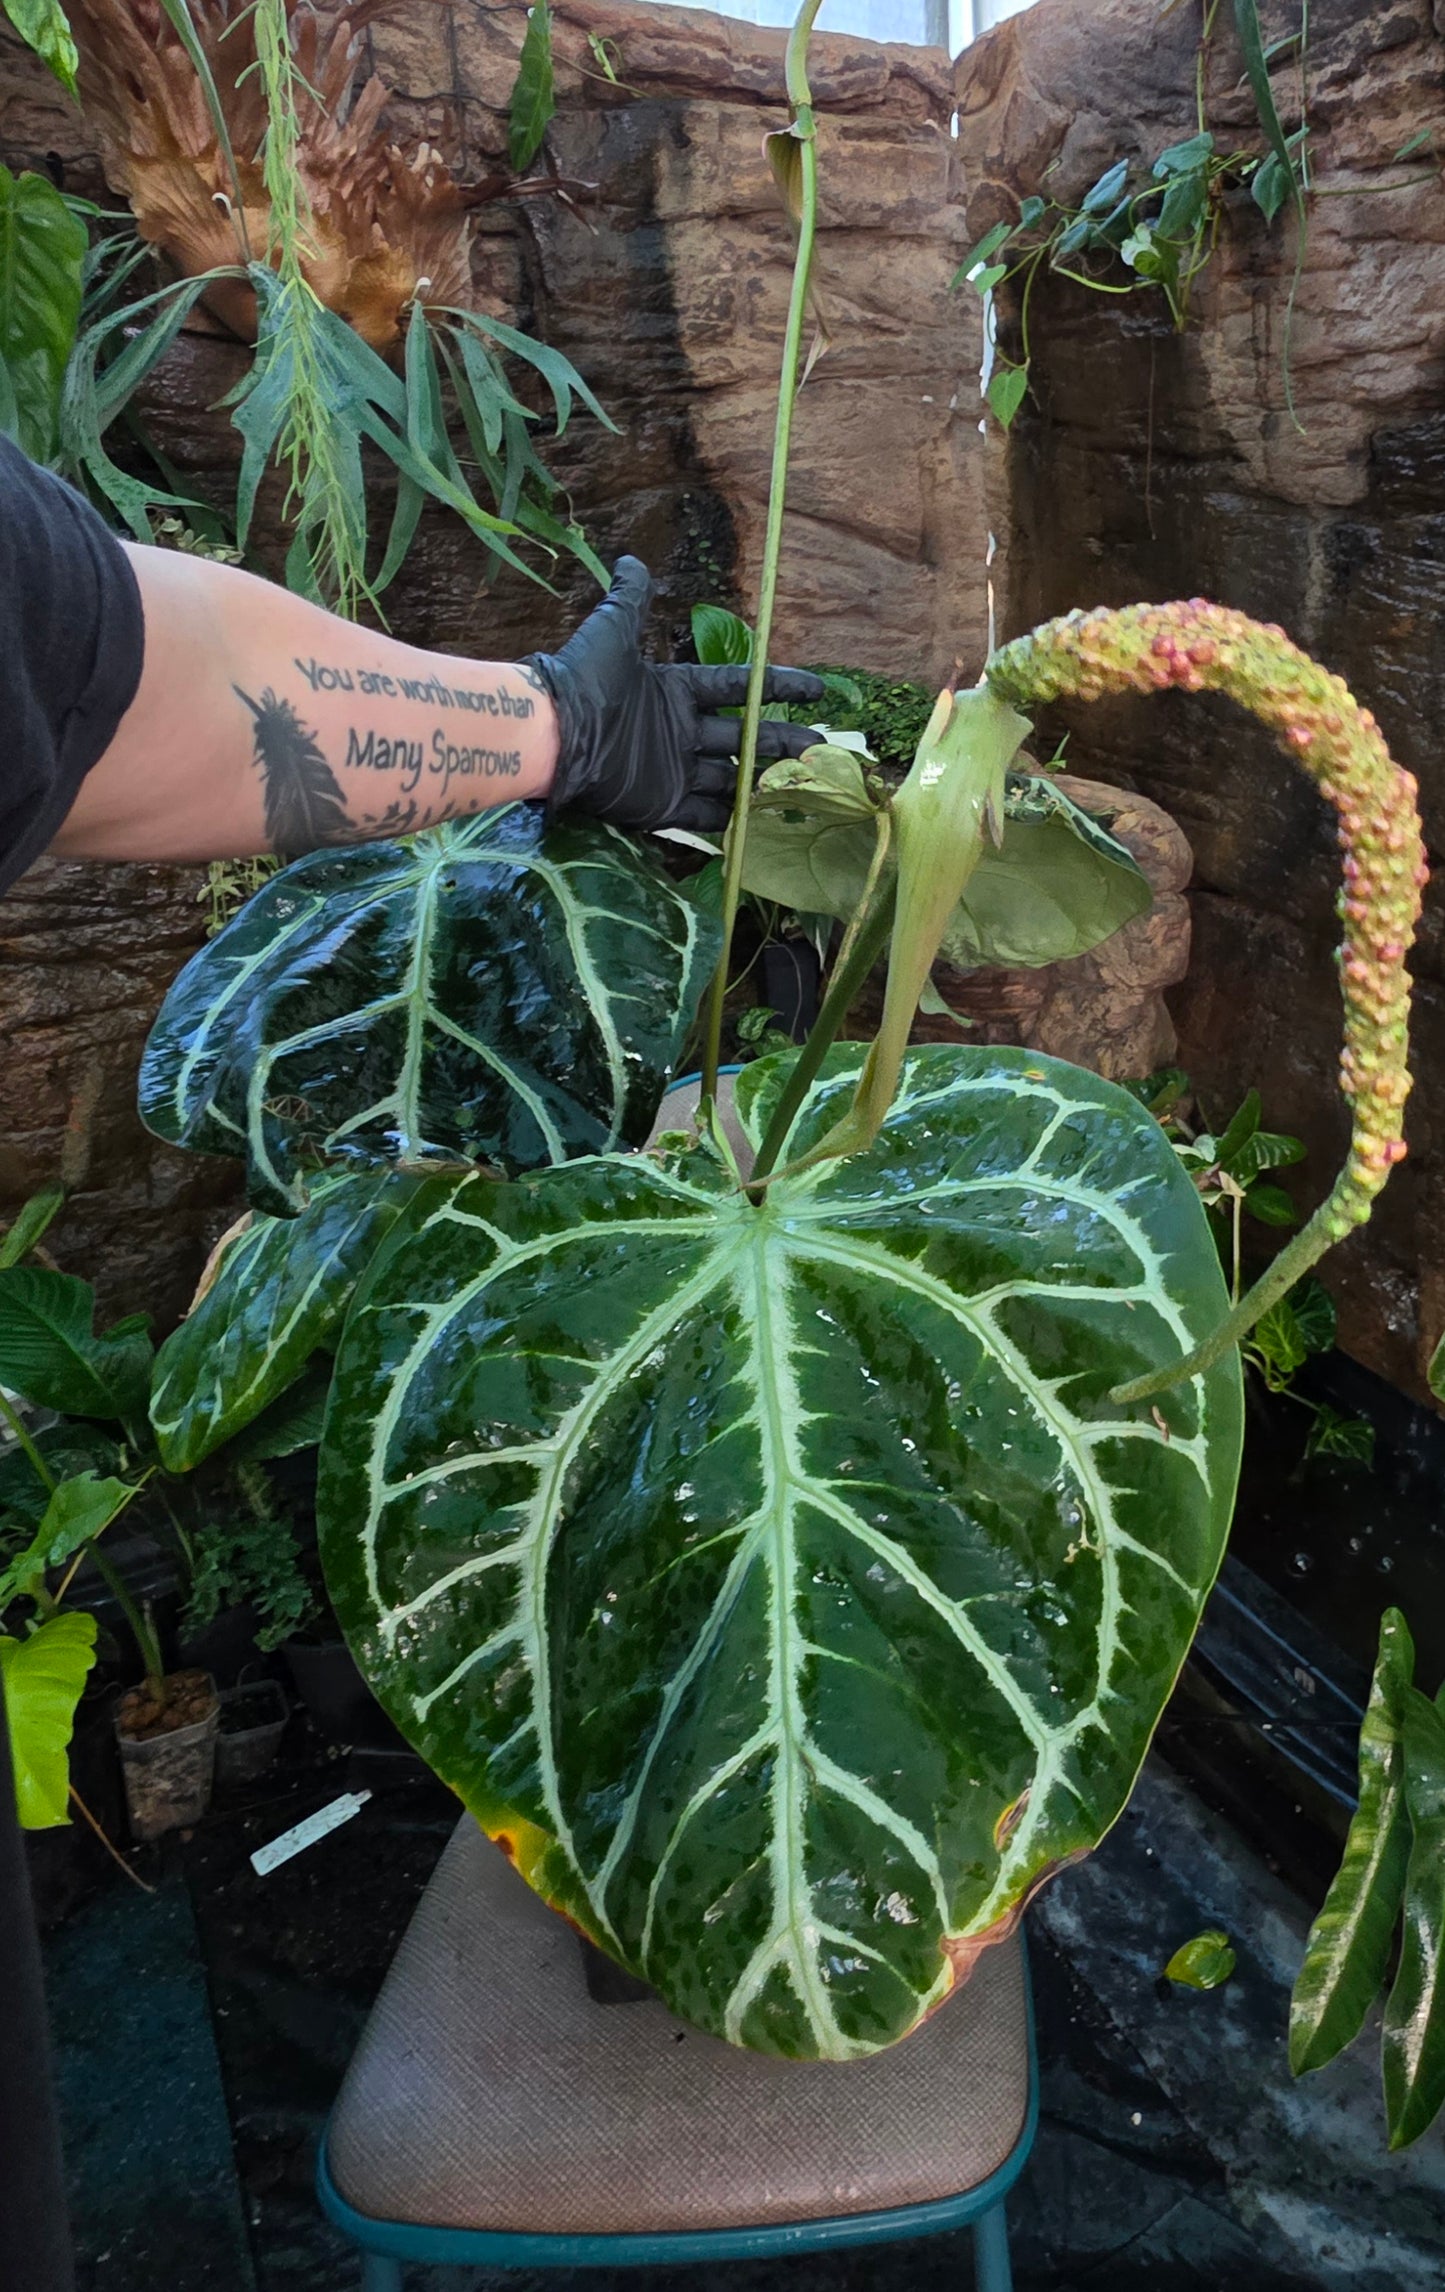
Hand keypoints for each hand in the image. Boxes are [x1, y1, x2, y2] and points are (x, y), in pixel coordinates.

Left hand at [526, 558, 826, 829]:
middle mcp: (679, 732)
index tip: (816, 691)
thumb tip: (630, 559)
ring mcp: (672, 771)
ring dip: (763, 783)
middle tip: (821, 748)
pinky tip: (762, 823)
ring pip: (729, 779)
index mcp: (674, 691)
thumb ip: (630, 597)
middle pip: (742, 738)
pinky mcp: (661, 806)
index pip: (737, 688)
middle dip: (782, 742)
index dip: (778, 686)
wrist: (553, 734)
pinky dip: (730, 821)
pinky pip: (703, 817)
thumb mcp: (613, 628)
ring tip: (805, 786)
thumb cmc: (584, 679)